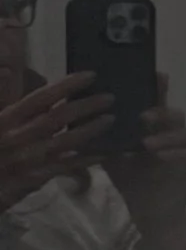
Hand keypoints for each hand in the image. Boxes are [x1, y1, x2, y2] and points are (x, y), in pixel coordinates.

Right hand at [0, 73, 112, 213]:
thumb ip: (1, 95)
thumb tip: (8, 70)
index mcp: (6, 119)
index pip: (40, 98)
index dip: (66, 86)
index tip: (91, 75)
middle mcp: (19, 137)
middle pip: (58, 118)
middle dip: (86, 106)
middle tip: (110, 97)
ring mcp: (29, 159)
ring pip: (65, 142)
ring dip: (90, 129)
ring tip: (111, 119)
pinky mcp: (34, 179)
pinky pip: (65, 167)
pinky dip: (85, 160)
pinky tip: (103, 153)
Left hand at [104, 81, 185, 249]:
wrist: (149, 210)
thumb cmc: (132, 180)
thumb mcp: (112, 155)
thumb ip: (102, 138)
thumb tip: (78, 118)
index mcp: (156, 127)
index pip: (158, 101)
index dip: (159, 87)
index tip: (154, 75)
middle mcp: (175, 133)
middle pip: (175, 114)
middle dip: (160, 112)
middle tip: (143, 116)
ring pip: (184, 134)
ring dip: (165, 137)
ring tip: (146, 145)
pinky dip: (176, 155)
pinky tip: (160, 157)